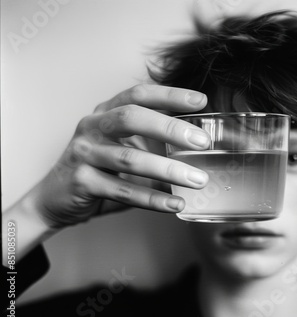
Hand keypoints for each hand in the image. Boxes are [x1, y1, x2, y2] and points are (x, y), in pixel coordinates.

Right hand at [31, 84, 210, 228]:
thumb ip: (152, 141)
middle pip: (132, 118)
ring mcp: (84, 153)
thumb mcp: (124, 147)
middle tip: (203, 142)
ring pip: (130, 159)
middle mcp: (92, 126)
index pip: (138, 94)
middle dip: (170, 129)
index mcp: (106, 113)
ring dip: (168, 170)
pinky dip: (152, 199)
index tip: (200, 101)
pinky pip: (123, 190)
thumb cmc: (99, 169)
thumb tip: (198, 147)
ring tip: (198, 180)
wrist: (56, 198)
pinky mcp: (82, 181)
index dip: (169, 95)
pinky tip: (175, 204)